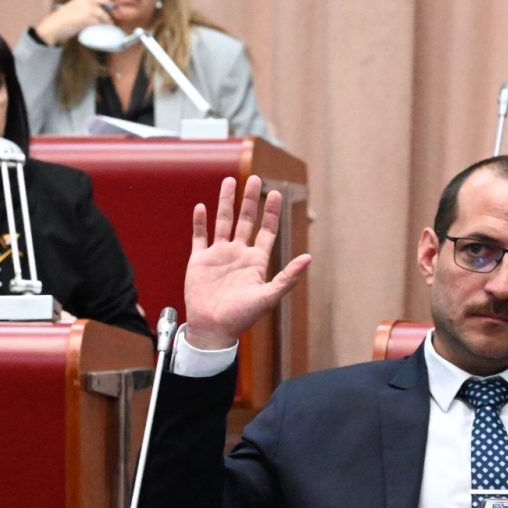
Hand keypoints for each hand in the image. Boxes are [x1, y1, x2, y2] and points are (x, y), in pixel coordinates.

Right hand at [35, 0, 116, 45]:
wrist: (53, 27)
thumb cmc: (62, 21)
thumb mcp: (75, 9)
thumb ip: (86, 9)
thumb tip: (98, 15)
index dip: (110, 6)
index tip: (113, 12)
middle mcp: (86, 0)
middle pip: (106, 6)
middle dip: (112, 13)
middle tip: (114, 21)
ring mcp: (87, 8)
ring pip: (104, 15)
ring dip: (109, 22)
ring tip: (110, 27)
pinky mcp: (87, 18)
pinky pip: (100, 23)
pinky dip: (104, 28)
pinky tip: (106, 31)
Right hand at [183, 176, 311, 349]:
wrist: (213, 328)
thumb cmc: (242, 317)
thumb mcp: (269, 296)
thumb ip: (288, 276)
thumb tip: (309, 257)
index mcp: (255, 261)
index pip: (267, 231)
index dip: (271, 213)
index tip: (275, 193)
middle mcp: (238, 254)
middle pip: (246, 220)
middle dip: (250, 200)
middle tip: (254, 179)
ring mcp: (218, 255)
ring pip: (223, 222)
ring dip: (226, 202)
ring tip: (228, 181)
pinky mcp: (199, 260)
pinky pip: (200, 237)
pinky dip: (200, 222)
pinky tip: (202, 207)